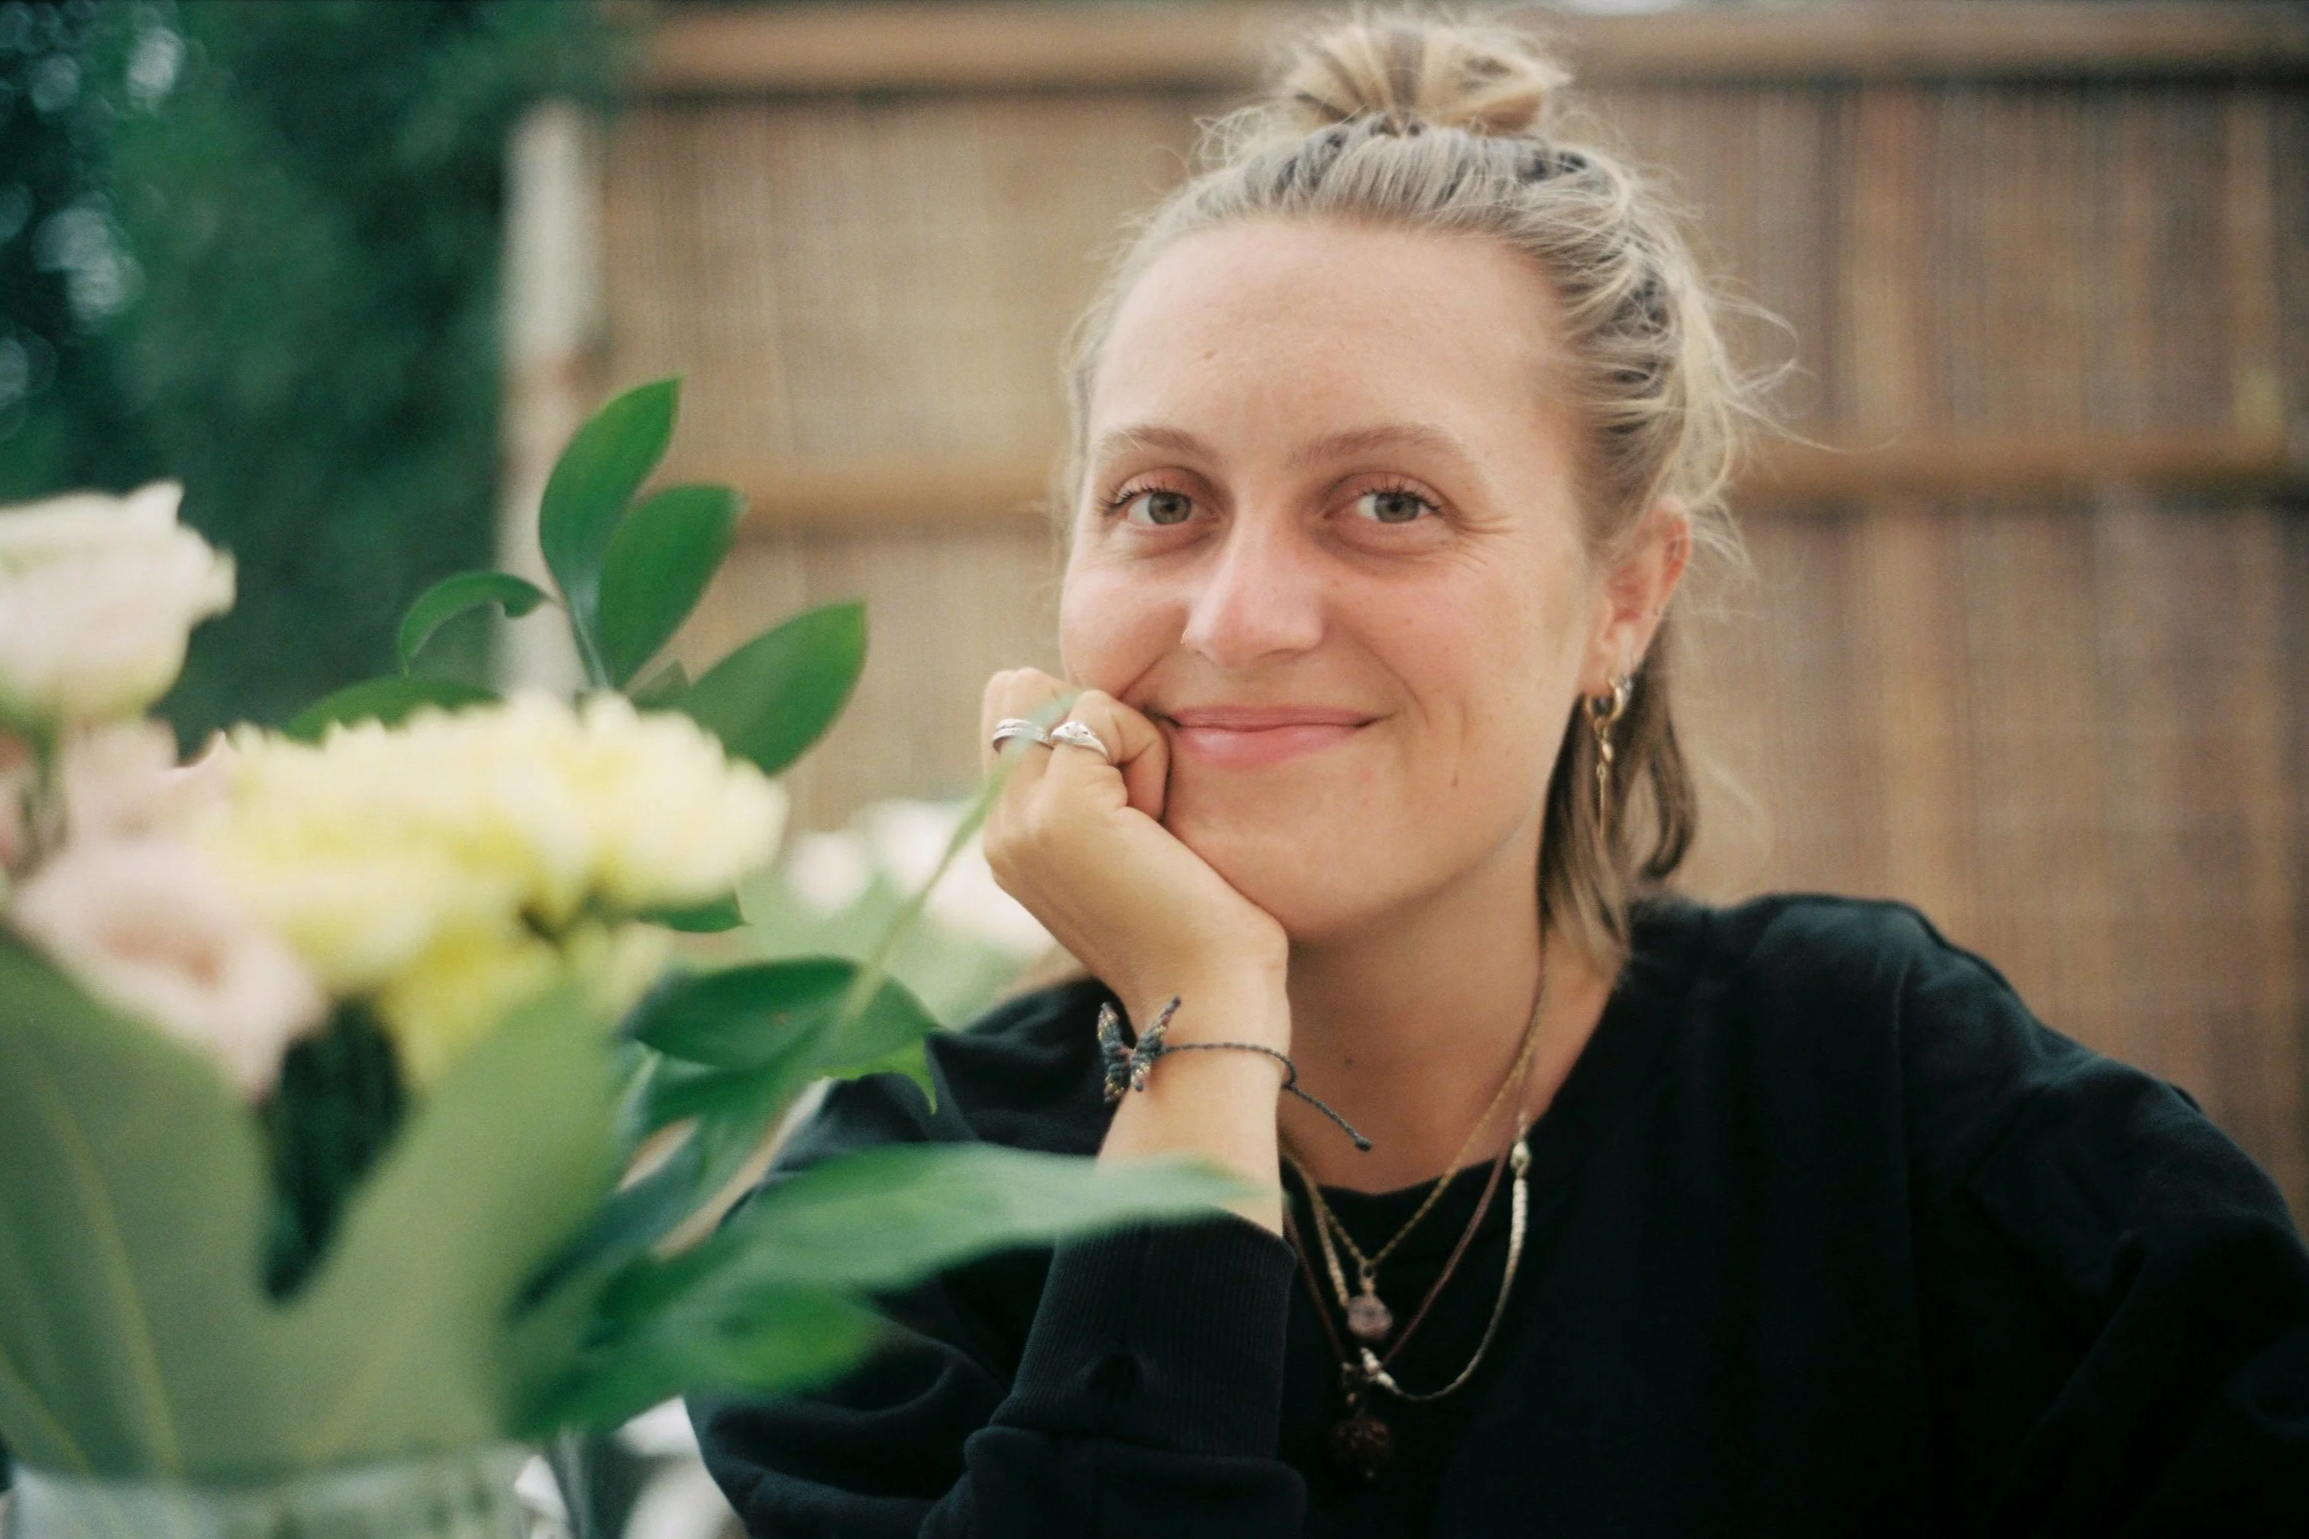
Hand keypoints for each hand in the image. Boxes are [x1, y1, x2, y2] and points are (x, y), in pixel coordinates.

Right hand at [981, 668, 1292, 1229]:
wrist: (1207, 998)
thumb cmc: (1194, 922)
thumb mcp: (1122, 843)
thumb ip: (1088, 783)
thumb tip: (1092, 706)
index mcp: (1006, 838)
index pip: (1011, 711)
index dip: (1083, 727)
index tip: (1129, 808)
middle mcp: (996, 829)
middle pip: (1019, 688)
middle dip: (1095, 721)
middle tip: (1140, 801)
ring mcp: (1018, 821)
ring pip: (1063, 697)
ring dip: (1127, 738)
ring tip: (1151, 821)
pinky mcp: (1060, 812)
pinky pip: (1099, 712)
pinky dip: (1148, 749)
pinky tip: (1161, 824)